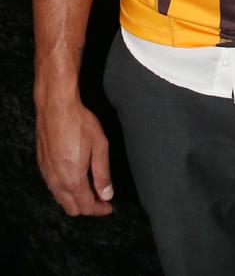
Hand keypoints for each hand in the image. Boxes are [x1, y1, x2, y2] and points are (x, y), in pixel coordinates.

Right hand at [36, 98, 112, 216]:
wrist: (56, 108)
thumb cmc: (80, 123)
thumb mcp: (100, 147)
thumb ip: (103, 174)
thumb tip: (107, 194)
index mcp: (73, 180)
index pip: (86, 206)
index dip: (99, 209)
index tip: (108, 207)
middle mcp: (57, 181)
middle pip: (72, 208)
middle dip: (88, 207)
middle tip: (101, 199)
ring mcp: (47, 174)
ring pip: (61, 199)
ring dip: (75, 199)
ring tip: (90, 189)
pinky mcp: (42, 164)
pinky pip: (53, 186)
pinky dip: (65, 189)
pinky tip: (75, 178)